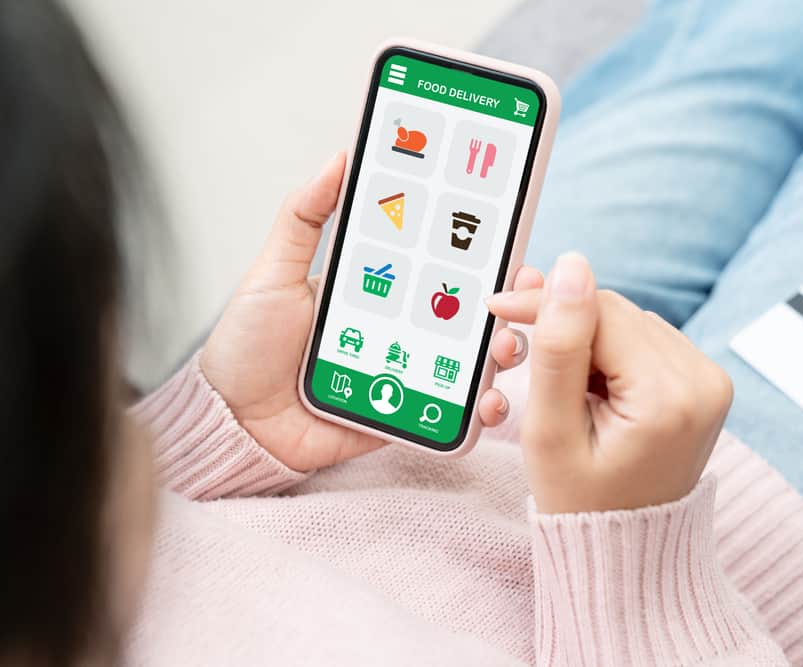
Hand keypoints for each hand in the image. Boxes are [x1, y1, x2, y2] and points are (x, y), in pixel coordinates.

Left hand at [201, 155, 536, 471]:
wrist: (231, 421)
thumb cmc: (247, 346)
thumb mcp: (274, 271)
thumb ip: (304, 218)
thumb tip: (338, 158)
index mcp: (381, 289)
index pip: (441, 264)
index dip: (481, 251)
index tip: (510, 232)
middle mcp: (403, 329)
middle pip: (471, 311)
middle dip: (509, 299)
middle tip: (522, 289)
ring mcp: (409, 373)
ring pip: (473, 360)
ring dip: (504, 350)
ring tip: (505, 346)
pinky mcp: (405, 416)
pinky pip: (452, 414)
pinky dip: (479, 410)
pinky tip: (487, 402)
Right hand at [486, 253, 732, 513]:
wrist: (626, 550)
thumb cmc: (580, 502)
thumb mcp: (552, 430)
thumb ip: (559, 346)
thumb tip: (571, 266)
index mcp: (670, 397)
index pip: (601, 314)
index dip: (546, 305)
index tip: (500, 307)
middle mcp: (703, 381)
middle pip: (618, 313)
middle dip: (565, 326)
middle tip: (517, 348)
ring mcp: (709, 381)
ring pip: (630, 323)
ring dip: (587, 340)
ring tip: (562, 389)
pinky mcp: (704, 382)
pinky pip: (646, 341)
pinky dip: (611, 353)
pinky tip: (591, 388)